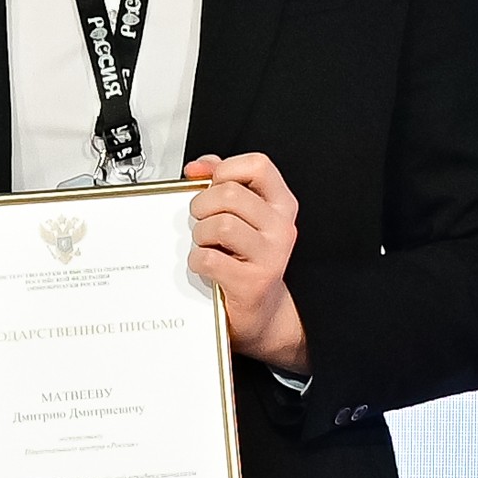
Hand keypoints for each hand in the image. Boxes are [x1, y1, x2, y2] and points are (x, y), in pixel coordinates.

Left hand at [184, 153, 309, 371]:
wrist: (261, 311)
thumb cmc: (246, 259)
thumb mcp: (242, 216)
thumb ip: (222, 183)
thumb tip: (199, 166)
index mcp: (281, 205)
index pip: (258, 165)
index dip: (226, 169)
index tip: (212, 184)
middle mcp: (281, 228)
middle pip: (230, 193)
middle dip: (202, 205)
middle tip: (201, 221)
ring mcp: (271, 256)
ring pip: (219, 224)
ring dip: (199, 235)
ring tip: (205, 245)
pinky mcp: (252, 282)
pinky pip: (208, 258)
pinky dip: (196, 261)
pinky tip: (204, 266)